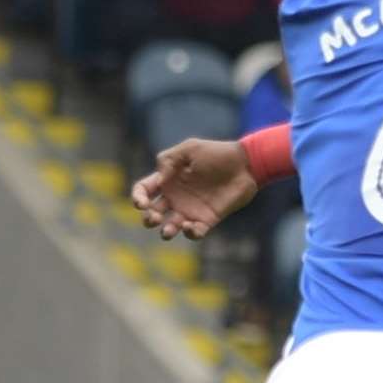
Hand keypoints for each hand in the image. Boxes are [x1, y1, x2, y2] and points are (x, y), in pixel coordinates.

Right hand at [130, 138, 257, 239]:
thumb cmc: (216, 153)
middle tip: (154, 217)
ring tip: (169, 230)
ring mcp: (190, 210)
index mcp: (168, 179)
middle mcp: (176, 197)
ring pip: (170, 227)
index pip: (144, 190)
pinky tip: (190, 227)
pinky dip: (189, 233)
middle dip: (148, 219)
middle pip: (152, 213)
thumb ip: (169, 159)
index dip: (137, 197)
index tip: (142, 202)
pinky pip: (193, 233)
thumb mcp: (190, 149)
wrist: (244, 165)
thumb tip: (159, 180)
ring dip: (166, 231)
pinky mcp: (206, 220)